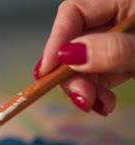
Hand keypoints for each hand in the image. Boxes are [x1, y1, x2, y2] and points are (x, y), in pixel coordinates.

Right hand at [34, 0, 134, 115]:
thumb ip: (113, 49)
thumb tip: (69, 55)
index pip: (73, 12)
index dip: (56, 42)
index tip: (46, 72)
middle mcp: (116, 16)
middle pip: (74, 42)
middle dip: (72, 74)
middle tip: (81, 98)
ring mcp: (118, 39)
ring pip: (83, 63)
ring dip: (85, 88)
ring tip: (99, 106)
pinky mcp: (122, 58)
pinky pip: (99, 73)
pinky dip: (98, 91)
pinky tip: (104, 104)